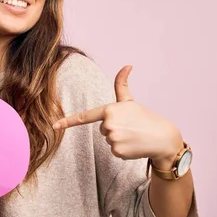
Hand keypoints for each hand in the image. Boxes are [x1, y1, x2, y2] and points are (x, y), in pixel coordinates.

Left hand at [53, 65, 182, 168]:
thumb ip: (122, 85)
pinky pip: (113, 150)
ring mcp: (112, 139)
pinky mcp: (117, 151)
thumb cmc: (145, 117)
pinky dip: (123, 149)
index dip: (67, 121)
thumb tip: (127, 65)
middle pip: (102, 128)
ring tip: (133, 135)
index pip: (85, 116)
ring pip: (107, 139)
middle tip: (130, 126)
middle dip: (114, 128)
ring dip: (119, 138)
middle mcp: (109, 124)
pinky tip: (134, 144)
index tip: (54, 125)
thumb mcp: (130, 101)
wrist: (162, 137)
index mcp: (109, 110)